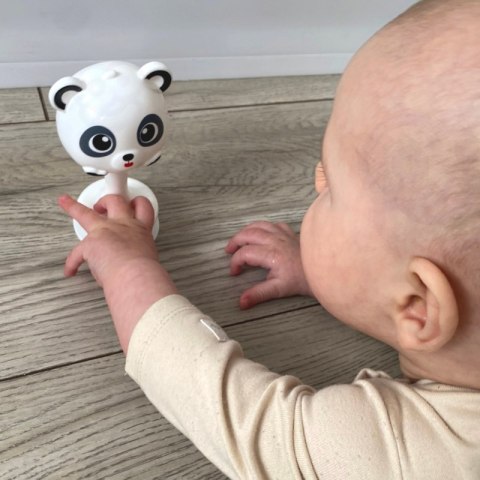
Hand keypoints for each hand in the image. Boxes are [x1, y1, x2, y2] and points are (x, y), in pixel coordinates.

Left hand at [58, 194, 176, 351]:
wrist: (136, 277)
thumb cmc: (146, 274)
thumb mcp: (149, 259)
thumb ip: (140, 255)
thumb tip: (135, 265)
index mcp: (140, 230)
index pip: (143, 208)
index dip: (137, 203)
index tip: (133, 204)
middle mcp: (123, 226)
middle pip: (116, 201)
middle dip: (108, 200)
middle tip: (103, 204)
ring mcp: (105, 231)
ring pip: (85, 213)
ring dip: (74, 207)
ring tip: (67, 203)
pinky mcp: (90, 243)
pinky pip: (76, 254)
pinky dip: (72, 264)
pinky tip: (70, 270)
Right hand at [225, 221, 312, 308]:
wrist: (323, 272)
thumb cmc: (302, 280)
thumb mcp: (278, 289)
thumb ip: (258, 294)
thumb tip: (241, 302)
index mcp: (270, 254)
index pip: (244, 253)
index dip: (235, 262)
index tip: (234, 272)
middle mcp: (274, 240)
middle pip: (248, 234)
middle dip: (235, 241)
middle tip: (229, 251)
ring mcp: (282, 234)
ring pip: (259, 225)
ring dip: (246, 231)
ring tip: (239, 240)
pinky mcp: (290, 233)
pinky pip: (273, 224)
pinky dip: (263, 227)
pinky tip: (261, 234)